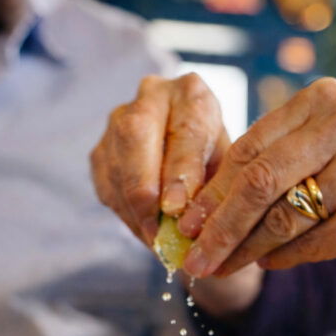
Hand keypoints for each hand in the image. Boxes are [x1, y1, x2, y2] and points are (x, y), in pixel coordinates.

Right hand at [90, 73, 229, 244]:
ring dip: (132, 207)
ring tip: (155, 240)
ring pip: (115, 161)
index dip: (178, 172)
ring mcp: (120, 118)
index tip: (176, 208)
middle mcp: (153, 96)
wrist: (201, 157)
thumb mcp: (232, 173)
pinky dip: (125, 213)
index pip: (184, 130)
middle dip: (144, 186)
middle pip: (135, 134)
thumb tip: (194, 228)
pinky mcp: (102, 147)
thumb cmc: (224, 165)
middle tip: (156, 229)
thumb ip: (216, 191)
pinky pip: (106, 183)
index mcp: (193, 94)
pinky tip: (144, 232)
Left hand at [176, 78, 335, 278]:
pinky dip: (282, 259)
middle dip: (217, 225)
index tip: (182, 221)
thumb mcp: (333, 152)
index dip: (211, 190)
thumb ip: (280, 163)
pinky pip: (310, 244)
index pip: (250, 147)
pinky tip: (267, 265)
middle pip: (259, 182)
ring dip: (244, 250)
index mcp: (327, 100)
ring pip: (282, 218)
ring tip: (219, 268)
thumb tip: (202, 209)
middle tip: (191, 256)